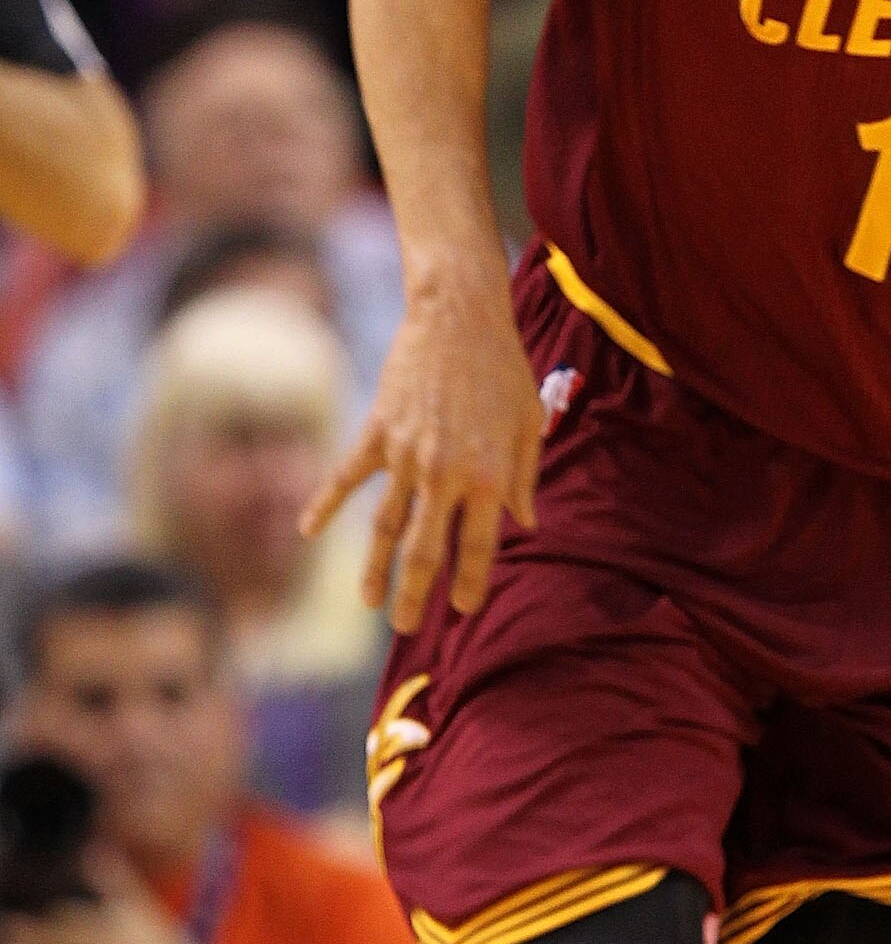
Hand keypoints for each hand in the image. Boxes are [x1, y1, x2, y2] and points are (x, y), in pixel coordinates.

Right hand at [304, 269, 541, 632]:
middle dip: (416, 595)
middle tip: (407, 627)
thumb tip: (525, 523)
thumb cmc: (503, 369)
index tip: (464, 611)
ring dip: (375, 570)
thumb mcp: (529, 424)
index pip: (477, 547)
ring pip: (384, 527)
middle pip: (424, 551)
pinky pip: (347, 478)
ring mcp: (405, 456)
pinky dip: (325, 505)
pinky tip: (308, 532)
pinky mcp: (377, 432)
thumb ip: (526, 479)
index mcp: (489, 477)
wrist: (457, 316)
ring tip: (370, 604)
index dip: (470, 584)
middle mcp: (444, 475)